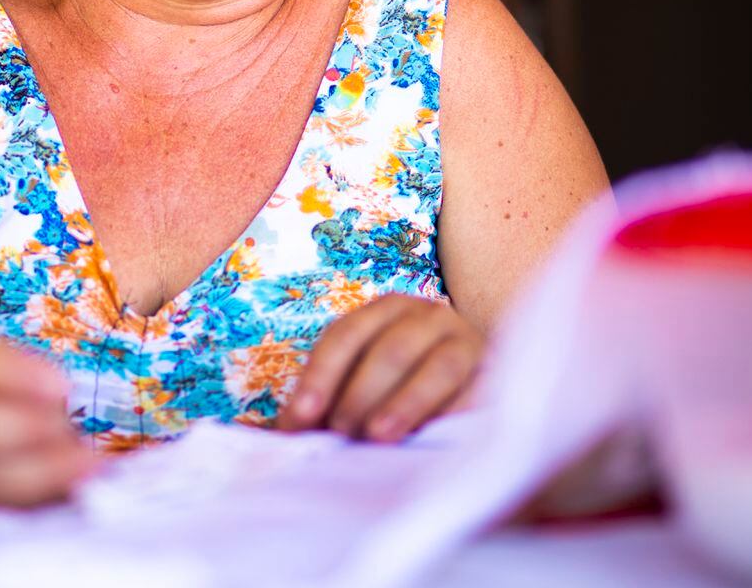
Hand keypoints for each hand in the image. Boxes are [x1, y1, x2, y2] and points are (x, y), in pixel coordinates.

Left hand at [277, 294, 482, 441]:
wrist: (474, 391)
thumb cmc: (397, 395)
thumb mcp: (354, 392)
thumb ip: (311, 410)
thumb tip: (251, 432)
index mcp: (385, 312)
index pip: (345, 337)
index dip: (319, 378)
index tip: (299, 420)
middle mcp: (428, 316)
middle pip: (389, 350)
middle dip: (359, 396)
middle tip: (341, 436)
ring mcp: (468, 341)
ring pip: (437, 367)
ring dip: (404, 404)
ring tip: (377, 437)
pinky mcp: (500, 373)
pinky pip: (480, 392)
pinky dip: (454, 415)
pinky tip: (432, 440)